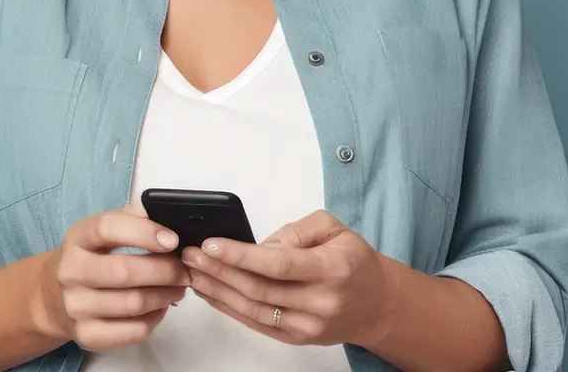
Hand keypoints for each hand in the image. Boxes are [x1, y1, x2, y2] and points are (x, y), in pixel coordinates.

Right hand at [36, 202, 191, 351]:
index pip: (109, 228)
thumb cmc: (89, 256)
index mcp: (78, 237)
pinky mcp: (87, 336)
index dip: (144, 233)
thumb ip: (132, 217)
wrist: (53, 296)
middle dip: (164, 270)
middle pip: (124, 272)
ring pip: (133, 304)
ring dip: (166, 295)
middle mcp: (71, 272)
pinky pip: (133, 331)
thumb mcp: (102, 229)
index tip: (173, 240)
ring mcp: (76, 307)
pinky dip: (155, 318)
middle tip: (184, 268)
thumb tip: (166, 214)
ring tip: (179, 286)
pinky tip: (161, 306)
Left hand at [181, 209, 396, 347]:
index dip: (241, 255)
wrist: (376, 303)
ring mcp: (307, 326)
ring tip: (193, 272)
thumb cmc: (354, 261)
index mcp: (330, 269)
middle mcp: (319, 303)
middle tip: (192, 254)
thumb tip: (260, 245)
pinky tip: (211, 293)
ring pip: (253, 310)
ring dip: (217, 291)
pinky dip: (229, 308)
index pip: (278, 264)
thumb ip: (296, 231)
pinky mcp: (296, 338)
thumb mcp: (333, 228)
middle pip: (259, 289)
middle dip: (219, 270)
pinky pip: (256, 324)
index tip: (212, 244)